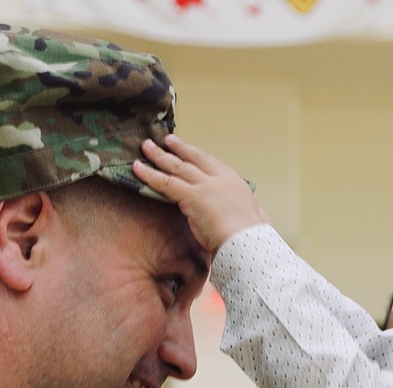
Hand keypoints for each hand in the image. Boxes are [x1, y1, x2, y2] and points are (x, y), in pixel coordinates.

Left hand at [134, 135, 265, 252]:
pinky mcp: (191, 196)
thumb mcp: (254, 217)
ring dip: (159, 156)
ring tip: (146, 147)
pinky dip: (149, 174)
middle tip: (166, 140)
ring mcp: (205, 185)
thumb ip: (246, 211)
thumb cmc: (253, 237)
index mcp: (235, 183)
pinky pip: (165, 183)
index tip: (189, 149)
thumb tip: (250, 215)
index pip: (212, 163)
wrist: (248, 241)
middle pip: (193, 158)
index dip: (198, 155)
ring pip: (177, 166)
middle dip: (178, 148)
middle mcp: (219, 179)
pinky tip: (137, 167)